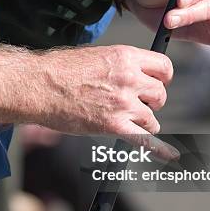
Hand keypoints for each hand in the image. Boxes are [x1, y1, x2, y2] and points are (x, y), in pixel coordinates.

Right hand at [40, 46, 178, 159]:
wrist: (38, 85)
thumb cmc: (60, 69)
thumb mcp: (97, 55)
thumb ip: (120, 65)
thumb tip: (134, 74)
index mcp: (126, 57)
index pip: (164, 68)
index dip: (162, 77)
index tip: (157, 83)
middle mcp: (130, 79)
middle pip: (160, 94)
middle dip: (152, 101)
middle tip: (138, 104)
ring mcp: (123, 104)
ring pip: (152, 118)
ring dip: (143, 121)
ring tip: (126, 120)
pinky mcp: (114, 126)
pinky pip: (145, 140)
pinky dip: (159, 149)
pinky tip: (171, 154)